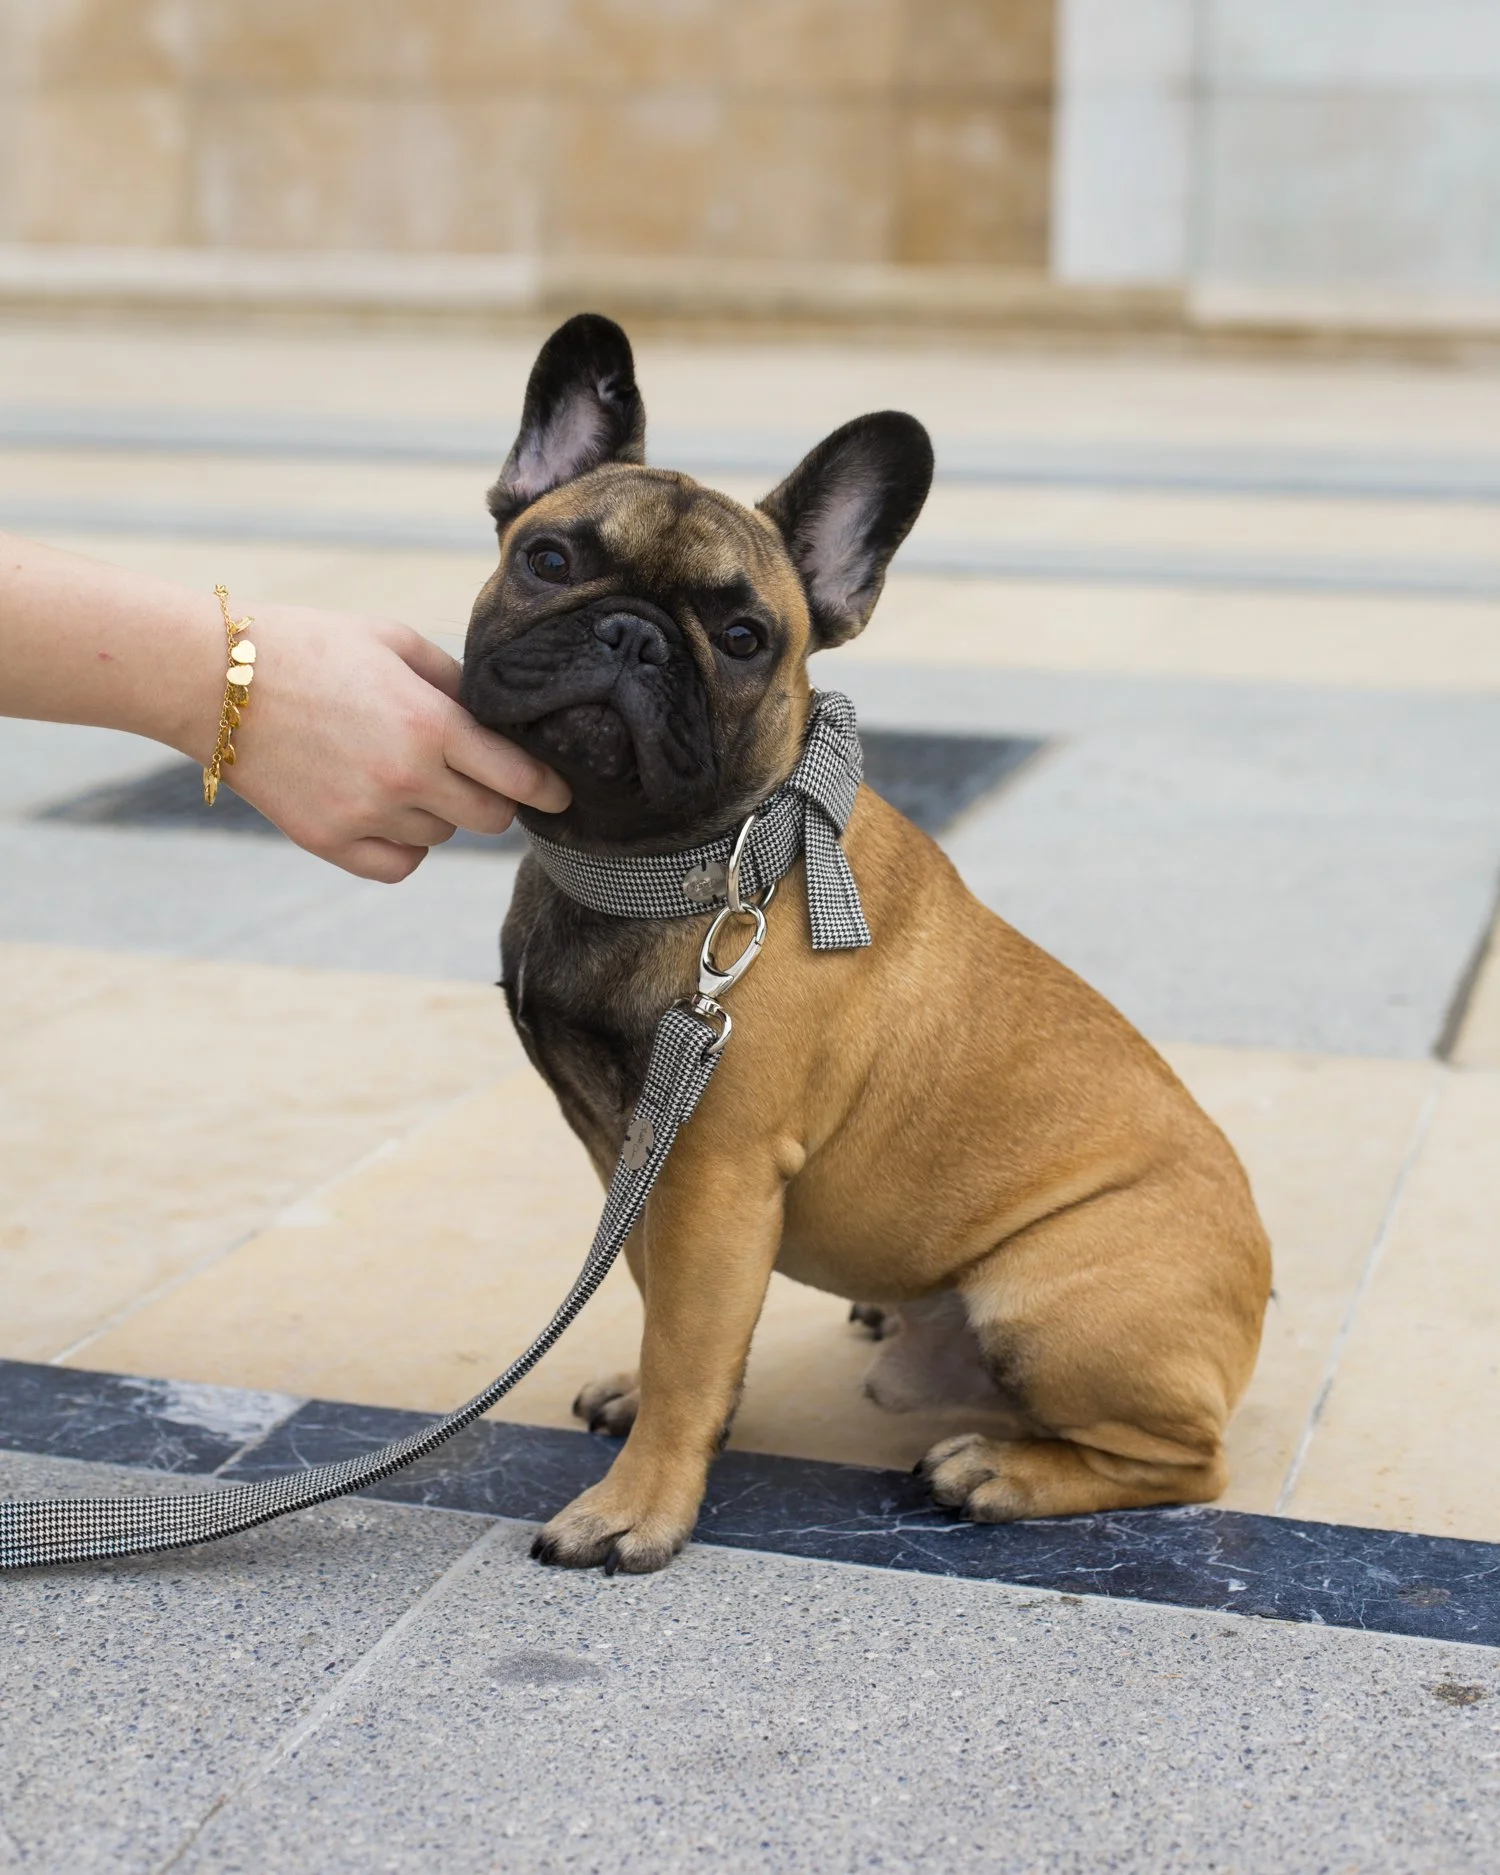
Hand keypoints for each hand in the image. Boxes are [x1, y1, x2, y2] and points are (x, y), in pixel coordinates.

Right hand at [226, 606, 569, 881]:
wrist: (214, 678)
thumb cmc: (308, 646)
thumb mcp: (393, 641)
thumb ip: (453, 683)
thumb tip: (496, 720)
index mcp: (431, 724)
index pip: (519, 778)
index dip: (547, 789)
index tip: (560, 795)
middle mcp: (406, 777)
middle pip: (490, 820)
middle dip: (495, 801)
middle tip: (477, 780)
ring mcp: (366, 814)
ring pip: (441, 838)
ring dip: (438, 815)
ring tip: (402, 773)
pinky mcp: (328, 840)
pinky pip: (398, 865)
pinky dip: (404, 847)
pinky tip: (388, 814)